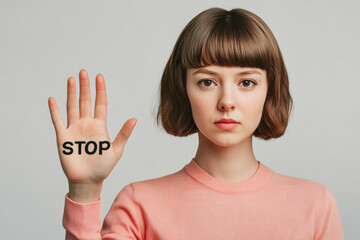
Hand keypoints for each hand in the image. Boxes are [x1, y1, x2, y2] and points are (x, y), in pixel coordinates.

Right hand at [48, 69, 135, 201]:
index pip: (100, 104)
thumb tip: (134, 119)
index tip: (99, 77)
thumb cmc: (103, 167)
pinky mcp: (63, 138)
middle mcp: (87, 125)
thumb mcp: (116, 150)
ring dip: (71, 94)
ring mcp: (74, 130)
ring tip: (71, 79)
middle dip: (85, 87)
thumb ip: (124, 134)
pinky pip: (58, 121)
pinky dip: (55, 111)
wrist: (88, 181)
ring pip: (72, 107)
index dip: (100, 90)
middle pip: (86, 101)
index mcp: (100, 126)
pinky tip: (53, 99)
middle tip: (83, 72)